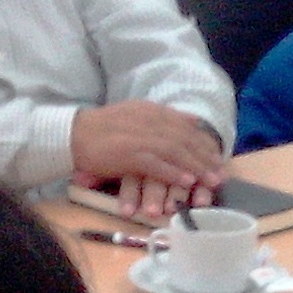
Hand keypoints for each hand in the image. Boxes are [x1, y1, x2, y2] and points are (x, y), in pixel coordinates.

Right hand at [70, 102, 225, 218]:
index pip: (186, 126)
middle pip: (185, 139)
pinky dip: (173, 172)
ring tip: (210, 182)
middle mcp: (148, 120)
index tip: (218, 159)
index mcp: (151, 110)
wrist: (71, 134)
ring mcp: (138, 136)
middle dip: (205, 158)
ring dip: (196, 167)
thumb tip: (194, 120)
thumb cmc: (103, 129)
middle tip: (220, 175)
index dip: (204, 143)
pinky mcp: (127, 153)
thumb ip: (165, 117)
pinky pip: (155, 163)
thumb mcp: (137, 114)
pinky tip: (186, 182)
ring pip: (175, 151)